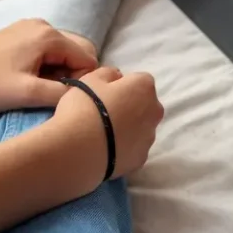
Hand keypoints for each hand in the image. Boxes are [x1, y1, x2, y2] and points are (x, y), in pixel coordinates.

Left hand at [0, 19, 98, 110]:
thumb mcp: (29, 95)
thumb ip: (63, 94)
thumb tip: (88, 92)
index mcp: (49, 36)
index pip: (88, 59)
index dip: (81, 81)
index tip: (59, 96)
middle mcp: (44, 25)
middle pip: (78, 51)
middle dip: (72, 74)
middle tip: (49, 92)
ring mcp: (32, 26)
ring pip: (64, 51)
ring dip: (59, 71)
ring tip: (37, 86)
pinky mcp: (22, 33)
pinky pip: (49, 49)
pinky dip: (47, 65)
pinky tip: (29, 78)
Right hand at [50, 66, 163, 187]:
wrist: (78, 151)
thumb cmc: (84, 108)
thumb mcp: (90, 79)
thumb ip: (108, 73)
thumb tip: (117, 77)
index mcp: (144, 87)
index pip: (138, 80)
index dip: (121, 85)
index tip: (104, 93)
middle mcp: (154, 112)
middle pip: (144, 105)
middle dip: (129, 106)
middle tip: (103, 113)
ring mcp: (149, 138)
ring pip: (140, 128)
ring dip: (128, 127)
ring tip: (102, 134)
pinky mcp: (141, 159)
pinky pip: (133, 148)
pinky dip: (124, 147)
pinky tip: (106, 149)